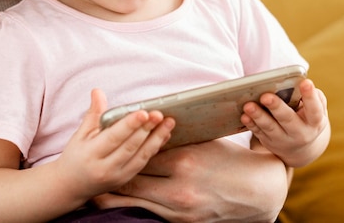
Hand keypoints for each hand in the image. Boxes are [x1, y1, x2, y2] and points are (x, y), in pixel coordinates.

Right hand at [55, 89, 173, 201]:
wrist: (71, 186)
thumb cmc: (75, 156)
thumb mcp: (79, 134)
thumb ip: (93, 113)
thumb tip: (98, 91)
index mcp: (91, 154)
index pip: (114, 137)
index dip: (129, 125)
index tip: (143, 112)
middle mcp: (105, 168)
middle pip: (130, 146)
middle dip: (147, 129)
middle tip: (159, 114)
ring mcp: (117, 176)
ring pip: (140, 156)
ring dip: (156, 139)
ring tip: (168, 123)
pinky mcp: (125, 180)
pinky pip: (142, 163)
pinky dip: (153, 149)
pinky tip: (162, 136)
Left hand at [90, 137, 288, 222]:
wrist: (256, 192)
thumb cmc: (226, 159)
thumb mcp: (199, 142)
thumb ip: (170, 139)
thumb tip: (142, 130)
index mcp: (184, 161)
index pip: (141, 152)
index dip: (120, 147)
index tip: (103, 143)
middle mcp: (180, 188)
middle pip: (133, 179)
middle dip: (111, 175)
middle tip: (87, 170)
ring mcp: (181, 209)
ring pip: (137, 201)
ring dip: (116, 196)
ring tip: (94, 193)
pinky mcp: (183, 222)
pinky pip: (151, 213)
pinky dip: (135, 206)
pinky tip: (120, 203)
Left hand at [241, 78, 329, 166]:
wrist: (300, 148)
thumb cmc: (306, 118)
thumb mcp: (315, 110)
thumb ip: (312, 97)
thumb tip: (302, 83)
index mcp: (314, 122)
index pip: (315, 109)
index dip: (311, 97)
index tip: (305, 83)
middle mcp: (300, 133)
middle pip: (288, 119)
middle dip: (276, 107)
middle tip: (265, 96)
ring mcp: (283, 139)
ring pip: (270, 127)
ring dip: (258, 116)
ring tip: (248, 105)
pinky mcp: (268, 141)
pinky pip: (258, 132)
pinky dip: (250, 124)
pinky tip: (244, 116)